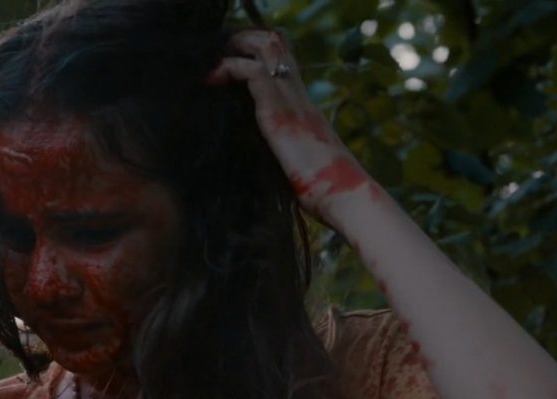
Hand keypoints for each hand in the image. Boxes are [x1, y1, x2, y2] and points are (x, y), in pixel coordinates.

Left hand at [208, 30, 373, 217]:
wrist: (346, 199)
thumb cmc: (325, 192)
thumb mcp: (298, 165)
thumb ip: (283, 153)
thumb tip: (265, 163)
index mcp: (302, 107)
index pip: (282, 62)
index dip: (255, 53)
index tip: (227, 64)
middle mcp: (298, 97)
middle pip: (275, 44)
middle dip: (242, 40)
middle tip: (216, 56)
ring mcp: (291, 102)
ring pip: (266, 49)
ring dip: (235, 47)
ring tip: (211, 64)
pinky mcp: (278, 114)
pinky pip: (255, 74)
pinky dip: (230, 68)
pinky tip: (211, 79)